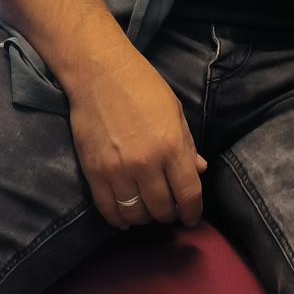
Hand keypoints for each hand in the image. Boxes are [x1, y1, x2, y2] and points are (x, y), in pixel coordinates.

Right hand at [65, 42, 206, 227]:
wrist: (99, 73)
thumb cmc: (143, 87)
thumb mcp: (175, 112)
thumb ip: (187, 145)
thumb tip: (200, 171)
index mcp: (171, 146)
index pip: (188, 194)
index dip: (193, 211)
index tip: (192, 216)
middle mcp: (146, 163)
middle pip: (162, 209)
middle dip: (169, 214)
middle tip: (169, 209)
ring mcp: (118, 170)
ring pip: (136, 214)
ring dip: (145, 217)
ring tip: (148, 210)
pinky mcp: (94, 172)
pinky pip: (108, 210)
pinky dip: (119, 219)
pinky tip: (125, 217)